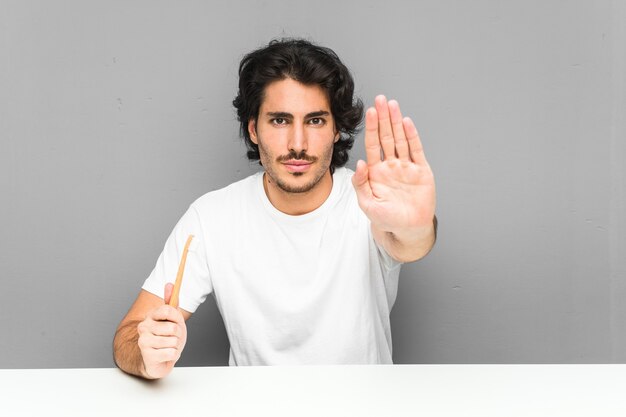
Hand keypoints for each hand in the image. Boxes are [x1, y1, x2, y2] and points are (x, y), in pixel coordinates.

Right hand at [136, 283, 186, 378]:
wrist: (157, 360)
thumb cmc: (166, 337)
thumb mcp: (172, 319)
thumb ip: (172, 302)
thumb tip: (170, 284)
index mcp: (150, 316)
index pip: (167, 310)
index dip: (177, 317)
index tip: (176, 322)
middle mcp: (143, 327)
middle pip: (173, 328)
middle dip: (178, 335)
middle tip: (172, 337)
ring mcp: (143, 342)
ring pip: (173, 341)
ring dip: (175, 346)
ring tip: (168, 347)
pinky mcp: (148, 356)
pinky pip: (171, 353)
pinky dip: (173, 355)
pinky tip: (166, 355)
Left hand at [352, 96, 435, 254]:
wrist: (408, 229)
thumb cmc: (386, 219)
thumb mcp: (367, 203)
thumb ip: (361, 183)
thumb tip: (359, 162)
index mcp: (377, 172)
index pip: (372, 145)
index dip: (371, 128)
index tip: (369, 112)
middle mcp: (391, 165)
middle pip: (386, 137)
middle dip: (383, 118)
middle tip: (380, 99)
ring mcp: (406, 167)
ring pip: (400, 139)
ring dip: (396, 122)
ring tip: (392, 104)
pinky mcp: (421, 171)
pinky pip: (416, 151)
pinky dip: (412, 136)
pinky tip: (407, 123)